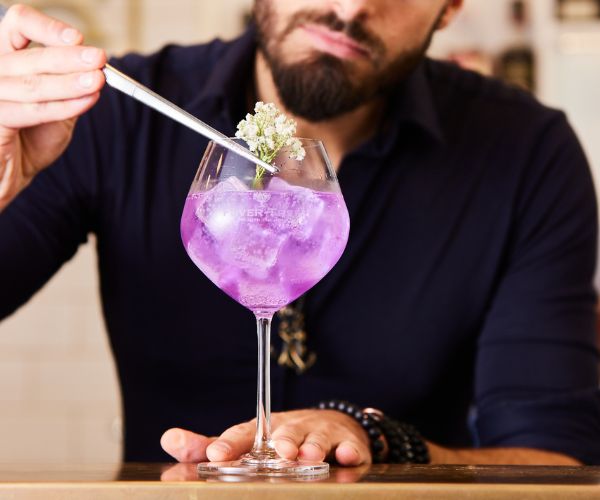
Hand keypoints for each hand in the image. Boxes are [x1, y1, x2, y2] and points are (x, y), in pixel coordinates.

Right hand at [0, 4, 105, 209]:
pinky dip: (61, 106)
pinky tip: (86, 101)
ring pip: (31, 83)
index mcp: (5, 59)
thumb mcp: (56, 108)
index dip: (47, 28)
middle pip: (29, 56)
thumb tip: (96, 68)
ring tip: (97, 81)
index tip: (78, 39)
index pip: (18, 25)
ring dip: (69, 82)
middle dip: (69, 58)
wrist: (9, 177)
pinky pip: (30, 110)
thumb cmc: (28, 141)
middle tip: (99, 59)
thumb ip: (69, 87)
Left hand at [161, 409, 371, 465]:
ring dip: (312, 447)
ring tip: (306, 457)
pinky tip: (346, 457)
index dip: (231, 443)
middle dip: (282, 442)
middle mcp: (291, 428)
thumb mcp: (248, 442)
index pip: (244, 433)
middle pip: (285, 433)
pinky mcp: (346, 443)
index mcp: (264, 429)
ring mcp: (319, 434)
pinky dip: (348, 451)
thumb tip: (169, 439)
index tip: (217, 455)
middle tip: (277, 452)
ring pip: (316, 439)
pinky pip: (349, 447)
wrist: (331, 426)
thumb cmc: (281, 438)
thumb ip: (210, 447)